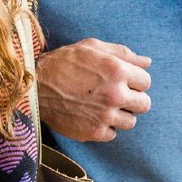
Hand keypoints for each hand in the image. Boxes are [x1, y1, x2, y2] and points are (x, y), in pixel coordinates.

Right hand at [36, 39, 151, 142]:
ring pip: (130, 122)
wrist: (34, 85)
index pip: (146, 82)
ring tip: (103, 106)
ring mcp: (105, 116)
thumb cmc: (64, 62)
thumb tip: (147, 62)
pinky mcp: (93, 132)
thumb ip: (123, 53)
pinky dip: (104, 127)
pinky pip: (112, 134)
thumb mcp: (92, 47)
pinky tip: (92, 116)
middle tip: (117, 95)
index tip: (122, 81)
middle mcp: (115, 94)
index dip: (135, 81)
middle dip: (133, 99)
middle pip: (145, 104)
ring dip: (120, 114)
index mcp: (118, 71)